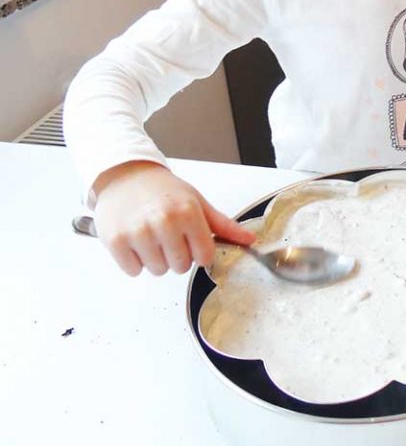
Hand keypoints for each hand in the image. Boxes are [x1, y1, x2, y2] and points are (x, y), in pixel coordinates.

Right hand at [92, 161, 255, 276]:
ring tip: (150, 235)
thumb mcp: (196, 201)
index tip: (190, 239)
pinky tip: (135, 240)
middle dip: (176, 255)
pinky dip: (134, 261)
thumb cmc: (163, 189)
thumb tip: (250, 239)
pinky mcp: (115, 241)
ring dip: (155, 259)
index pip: (205, 257)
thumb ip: (223, 225)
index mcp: (187, 212)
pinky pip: (133, 271)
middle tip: (167, 235)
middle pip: (180, 267)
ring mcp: (138, 232)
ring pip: (157, 271)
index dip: (198, 251)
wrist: (126, 175)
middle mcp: (163, 222)